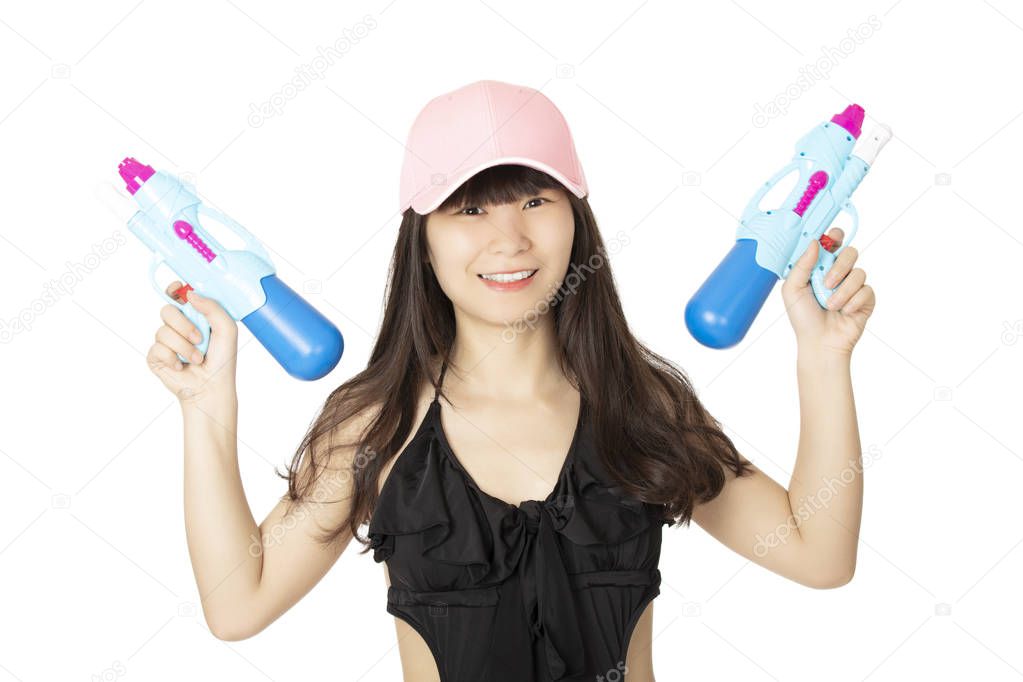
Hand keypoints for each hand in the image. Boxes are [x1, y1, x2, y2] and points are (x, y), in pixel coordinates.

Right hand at [146, 281, 238, 411]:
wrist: (211, 388)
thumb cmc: (222, 360)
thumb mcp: (227, 330)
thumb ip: (212, 308)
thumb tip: (190, 294)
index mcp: (195, 317)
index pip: (178, 296)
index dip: (174, 290)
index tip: (177, 288)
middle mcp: (178, 327)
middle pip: (167, 310)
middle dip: (183, 325)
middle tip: (199, 339)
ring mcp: (165, 342)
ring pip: (162, 331)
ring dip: (183, 347)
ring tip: (197, 359)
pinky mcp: (156, 357)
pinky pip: (157, 348)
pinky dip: (172, 358)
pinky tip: (182, 367)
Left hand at [781, 227, 875, 356]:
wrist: (820, 342)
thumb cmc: (803, 318)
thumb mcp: (792, 289)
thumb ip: (801, 264)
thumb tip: (815, 242)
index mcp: (820, 267)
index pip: (831, 243)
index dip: (834, 236)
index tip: (833, 236)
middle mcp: (838, 273)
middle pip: (850, 252)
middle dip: (839, 266)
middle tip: (827, 282)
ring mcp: (853, 285)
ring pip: (858, 272)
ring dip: (843, 290)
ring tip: (831, 305)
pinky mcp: (866, 299)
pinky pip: (866, 290)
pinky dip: (853, 302)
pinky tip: (845, 312)